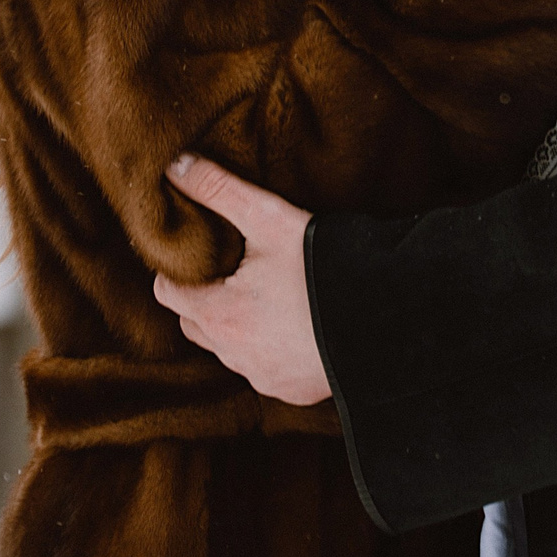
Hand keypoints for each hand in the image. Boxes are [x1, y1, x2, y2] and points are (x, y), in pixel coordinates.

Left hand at [151, 154, 330, 405]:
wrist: (388, 319)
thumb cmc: (323, 268)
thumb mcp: (269, 218)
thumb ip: (218, 190)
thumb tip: (175, 165)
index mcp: (219, 315)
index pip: (167, 292)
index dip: (176, 268)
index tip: (197, 252)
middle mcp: (234, 354)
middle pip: (192, 323)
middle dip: (201, 297)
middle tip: (227, 268)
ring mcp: (263, 377)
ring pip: (227, 349)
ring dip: (233, 325)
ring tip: (259, 293)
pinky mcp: (292, 391)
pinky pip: (262, 369)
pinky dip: (266, 349)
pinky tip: (288, 323)